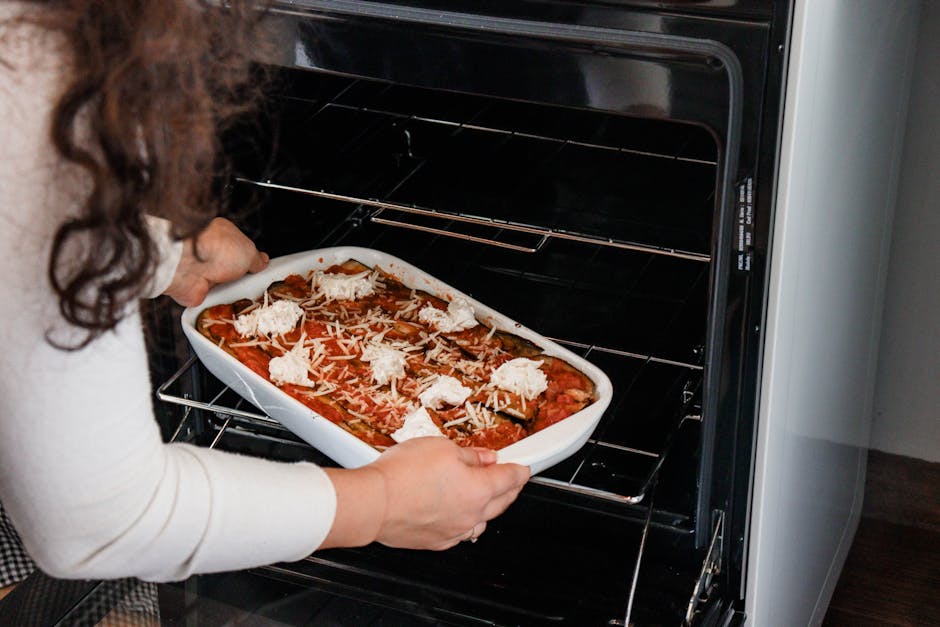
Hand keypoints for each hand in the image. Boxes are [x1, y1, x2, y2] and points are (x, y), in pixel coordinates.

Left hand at [163, 217, 268, 306]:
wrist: (186, 264)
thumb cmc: (215, 249)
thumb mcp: (248, 251)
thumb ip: (257, 259)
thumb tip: (262, 261)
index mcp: (222, 236)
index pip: (240, 249)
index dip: (251, 260)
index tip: (260, 270)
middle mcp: (209, 252)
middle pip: (232, 269)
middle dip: (242, 278)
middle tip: (254, 285)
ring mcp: (201, 271)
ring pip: (223, 286)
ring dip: (232, 292)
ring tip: (242, 295)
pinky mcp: (194, 289)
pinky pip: (211, 300)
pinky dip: (220, 303)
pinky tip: (228, 304)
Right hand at [322, 438, 529, 550]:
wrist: (373, 503)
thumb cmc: (402, 475)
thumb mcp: (441, 447)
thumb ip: (469, 455)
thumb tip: (483, 458)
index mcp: (479, 490)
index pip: (510, 479)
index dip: (520, 470)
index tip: (523, 467)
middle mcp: (471, 515)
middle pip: (502, 503)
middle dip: (510, 489)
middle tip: (510, 479)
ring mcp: (454, 531)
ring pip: (482, 522)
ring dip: (488, 508)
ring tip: (484, 495)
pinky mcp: (436, 541)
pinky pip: (461, 533)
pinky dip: (466, 521)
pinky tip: (458, 513)